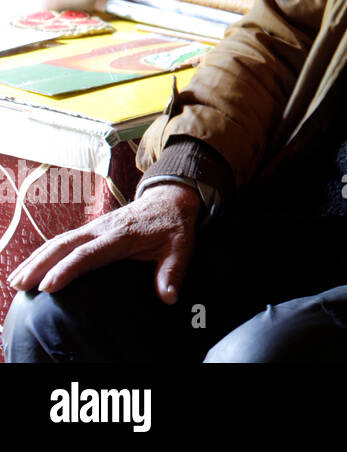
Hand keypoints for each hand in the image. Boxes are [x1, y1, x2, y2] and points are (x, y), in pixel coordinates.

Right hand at [5, 183, 200, 303]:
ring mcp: (95, 226)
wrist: (171, 197)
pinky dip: (44, 252)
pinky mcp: (92, 228)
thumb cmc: (174, 225)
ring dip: (37, 259)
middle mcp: (103, 229)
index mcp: (122, 235)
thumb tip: (169, 297)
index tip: (49, 285)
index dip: (68, 269)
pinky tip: (31, 266)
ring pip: (60, 241)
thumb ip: (173, 271)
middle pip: (66, 246)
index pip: (90, 253)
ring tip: (16, 279)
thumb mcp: (182, 247)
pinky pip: (63, 240)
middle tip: (20, 285)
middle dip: (41, 265)